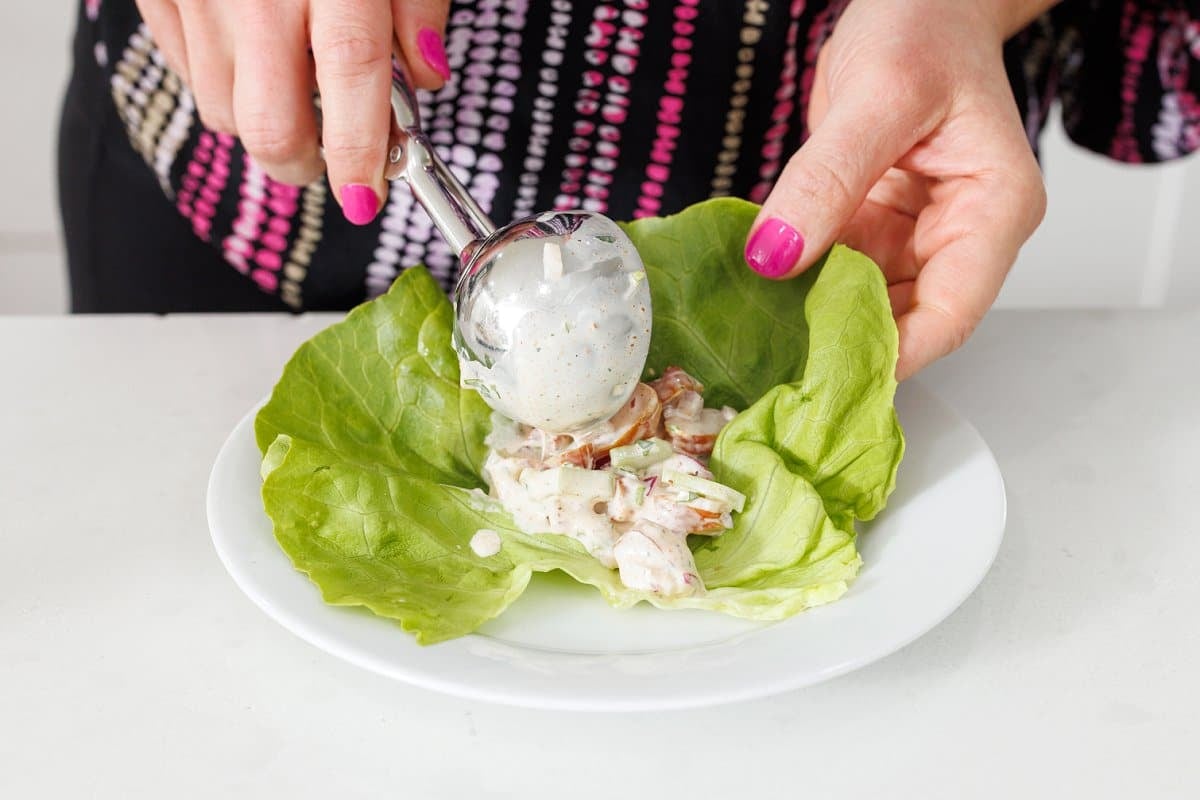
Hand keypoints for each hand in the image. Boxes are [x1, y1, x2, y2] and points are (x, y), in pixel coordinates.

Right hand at [135, 0, 450, 223]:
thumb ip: (416, 4)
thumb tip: (426, 78)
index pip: (348, 87)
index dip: (359, 155)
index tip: (366, 196)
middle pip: (269, 127)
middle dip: (306, 163)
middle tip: (334, 157)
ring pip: (222, 111)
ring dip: (264, 121)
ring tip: (293, 85)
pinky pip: (185, 71)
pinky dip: (221, 82)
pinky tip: (250, 51)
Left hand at [745, 0, 1051, 379]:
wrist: (915, 1)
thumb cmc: (925, 27)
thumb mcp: (877, 97)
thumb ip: (826, 179)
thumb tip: (775, 257)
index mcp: (994, 209)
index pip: (951, 313)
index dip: (894, 355)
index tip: (829, 379)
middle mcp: (960, 233)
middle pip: (907, 319)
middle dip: (846, 346)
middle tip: (778, 370)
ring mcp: (915, 234)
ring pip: (866, 304)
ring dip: (815, 322)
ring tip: (760, 343)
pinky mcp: (875, 226)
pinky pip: (837, 271)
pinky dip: (801, 286)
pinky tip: (761, 301)